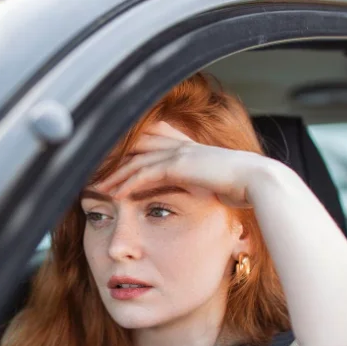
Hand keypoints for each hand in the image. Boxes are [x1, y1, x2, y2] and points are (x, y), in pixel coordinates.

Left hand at [94, 121, 295, 206]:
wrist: (258, 183)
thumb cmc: (241, 188)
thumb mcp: (214, 186)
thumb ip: (198, 187)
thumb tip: (195, 198)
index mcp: (185, 150)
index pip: (146, 150)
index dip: (124, 160)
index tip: (105, 173)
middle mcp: (179, 147)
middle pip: (134, 151)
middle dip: (111, 163)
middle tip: (88, 176)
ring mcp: (179, 153)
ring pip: (135, 161)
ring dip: (113, 175)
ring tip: (94, 187)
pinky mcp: (180, 164)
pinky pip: (146, 173)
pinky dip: (127, 183)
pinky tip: (113, 194)